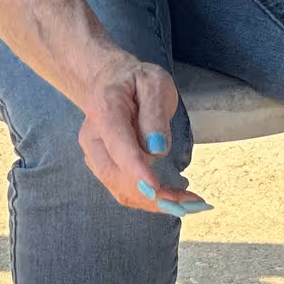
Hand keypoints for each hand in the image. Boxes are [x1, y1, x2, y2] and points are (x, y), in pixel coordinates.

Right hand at [77, 55, 206, 216]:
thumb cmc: (135, 80)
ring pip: (120, 190)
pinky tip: (174, 198)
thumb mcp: (154, 83)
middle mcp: (93, 139)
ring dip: (154, 202)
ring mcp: (95, 156)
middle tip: (190, 202)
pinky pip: (124, 190)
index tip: (156, 188)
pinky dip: (149, 200)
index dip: (136, 169)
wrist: (108, 82)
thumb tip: (158, 149)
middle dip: (152, 195)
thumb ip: (155, 114)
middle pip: (117, 176)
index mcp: (105, 112)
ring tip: (189, 203)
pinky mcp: (104, 168)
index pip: (119, 146)